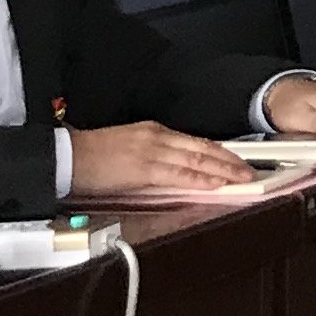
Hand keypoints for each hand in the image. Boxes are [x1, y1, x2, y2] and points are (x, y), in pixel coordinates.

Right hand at [72, 121, 255, 196]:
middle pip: (202, 148)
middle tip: (249, 170)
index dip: (219, 152)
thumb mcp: (130, 149)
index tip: (235, 160)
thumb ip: (154, 156)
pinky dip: (200, 179)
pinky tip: (215, 183)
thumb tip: (174, 170)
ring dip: (223, 170)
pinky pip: (179, 175)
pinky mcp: (143, 168)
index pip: (195, 142)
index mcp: (153, 132)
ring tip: (242, 178)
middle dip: (229, 160)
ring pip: (197, 160)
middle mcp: (157, 137)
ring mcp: (151, 151)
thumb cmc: (92, 157)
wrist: (67, 156)